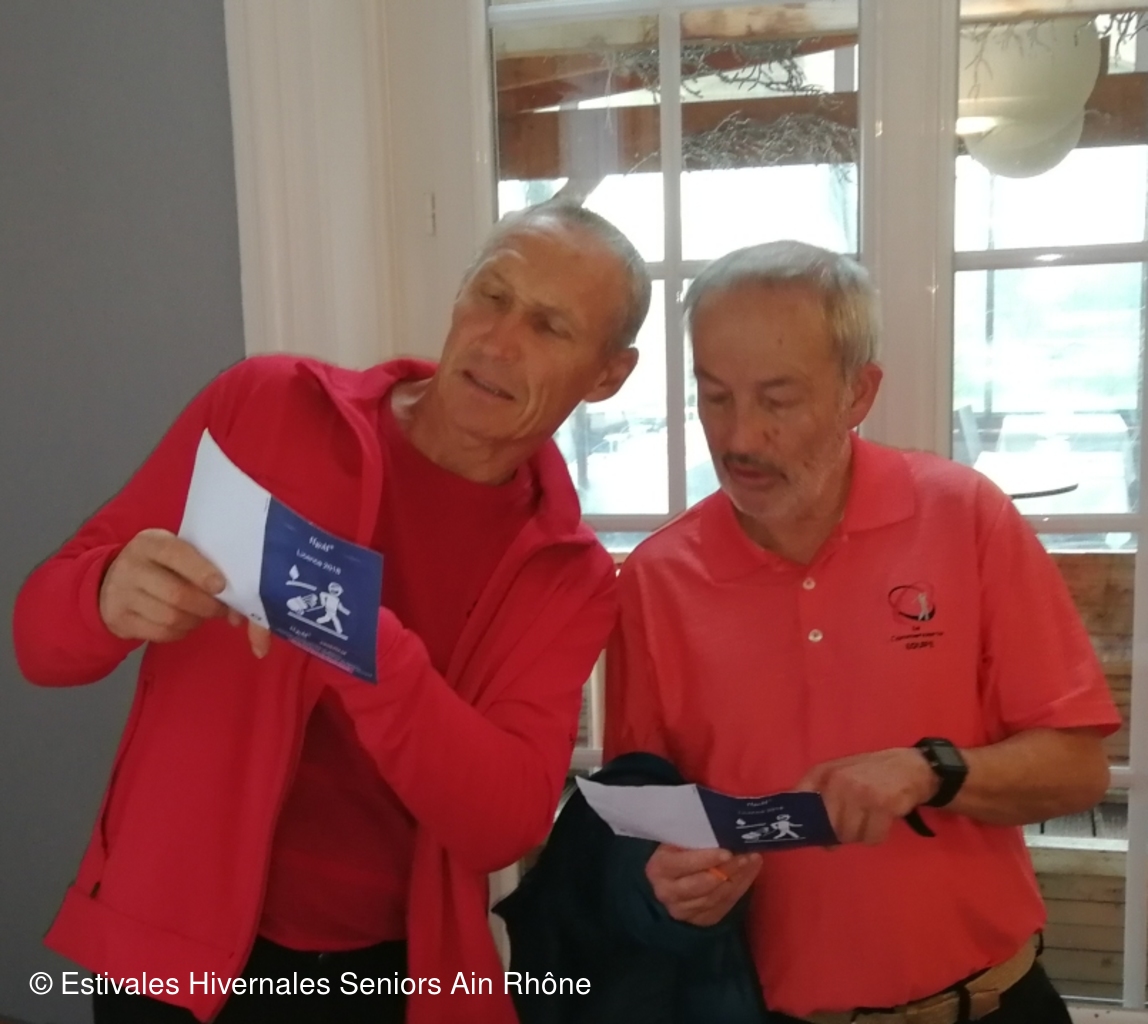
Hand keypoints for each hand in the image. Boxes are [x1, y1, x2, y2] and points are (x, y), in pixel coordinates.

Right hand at [99, 528, 269, 657]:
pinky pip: (160, 633)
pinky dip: (180, 632)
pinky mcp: (119, 619)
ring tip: (203, 614)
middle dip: (207, 606)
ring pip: (170, 617)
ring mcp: (121, 594)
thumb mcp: (174, 553)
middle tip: (222, 609)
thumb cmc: (159, 564)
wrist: (111, 581)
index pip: (176, 554)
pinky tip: (185, 623)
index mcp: (150, 543)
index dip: (202, 572)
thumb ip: (203, 567)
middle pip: (177, 594)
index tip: (221, 586)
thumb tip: (239, 609)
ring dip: (196, 621)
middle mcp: (131, 566)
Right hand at [645, 844, 761, 926]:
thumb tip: (722, 832)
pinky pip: (725, 905)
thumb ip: (694, 838)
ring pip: (716, 896)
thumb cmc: (676, 851)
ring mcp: (684, 910)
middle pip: (703, 883)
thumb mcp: (677, 840)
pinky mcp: (700, 919)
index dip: (706, 858)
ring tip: (752, 860)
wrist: (670, 879)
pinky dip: (740, 887)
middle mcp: (668, 892)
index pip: (684, 864)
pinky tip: (749, 872)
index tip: (727, 852)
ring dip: (738, 877)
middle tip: (747, 854)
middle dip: (728, 869)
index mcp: (659, 868)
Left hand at [795, 748, 939, 845]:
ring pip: (850, 835)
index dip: (804, 819)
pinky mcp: (883, 805)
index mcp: (824, 772)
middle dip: (840, 833)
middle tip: (852, 824)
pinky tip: (881, 821)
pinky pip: (872, 837)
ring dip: (859, 835)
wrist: (910, 766)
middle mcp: (839, 781)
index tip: (809, 832)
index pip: (802, 800)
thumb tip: (805, 828)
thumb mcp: (838, 771)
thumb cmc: (870, 772)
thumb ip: (816, 792)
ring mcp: (861, 793)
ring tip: (868, 819)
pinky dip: (876, 836)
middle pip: (830, 827)